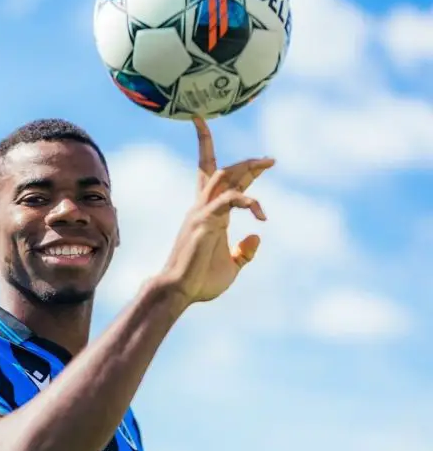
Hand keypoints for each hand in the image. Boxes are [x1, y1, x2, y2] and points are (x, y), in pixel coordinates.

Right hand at [160, 117, 272, 304]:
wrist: (179, 291)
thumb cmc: (200, 281)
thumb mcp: (231, 266)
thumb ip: (243, 252)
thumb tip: (256, 237)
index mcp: (210, 216)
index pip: (224, 184)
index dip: (245, 171)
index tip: (267, 163)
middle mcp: (203, 208)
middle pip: (220, 171)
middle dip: (246, 163)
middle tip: (271, 160)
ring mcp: (201, 212)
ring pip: (221, 175)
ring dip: (245, 166)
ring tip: (267, 163)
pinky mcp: (204, 220)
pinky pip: (228, 198)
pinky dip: (246, 200)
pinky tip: (260, 214)